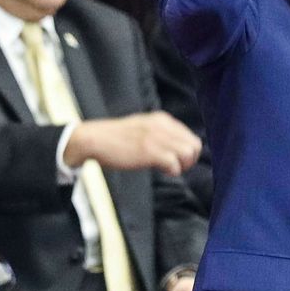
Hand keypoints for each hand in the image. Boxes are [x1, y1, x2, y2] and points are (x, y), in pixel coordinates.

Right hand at [65, 112, 201, 175]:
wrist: (94, 139)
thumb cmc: (115, 138)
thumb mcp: (141, 127)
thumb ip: (159, 132)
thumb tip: (176, 147)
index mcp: (161, 119)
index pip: (190, 136)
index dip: (187, 151)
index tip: (175, 159)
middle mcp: (162, 126)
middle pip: (195, 145)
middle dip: (189, 160)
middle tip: (175, 167)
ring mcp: (156, 138)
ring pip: (189, 154)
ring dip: (182, 166)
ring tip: (168, 169)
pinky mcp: (150, 151)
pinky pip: (175, 164)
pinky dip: (172, 171)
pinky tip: (160, 170)